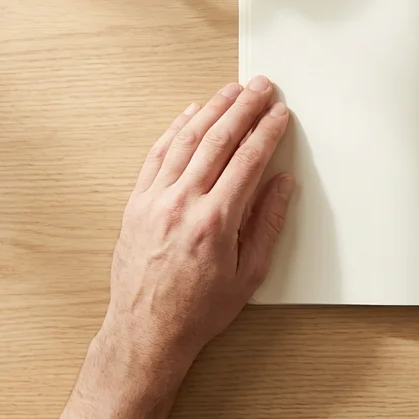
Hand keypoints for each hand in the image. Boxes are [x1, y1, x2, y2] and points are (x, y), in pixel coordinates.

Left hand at [104, 75, 292, 366]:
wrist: (147, 331)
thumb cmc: (198, 310)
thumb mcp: (249, 275)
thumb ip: (267, 224)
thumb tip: (281, 183)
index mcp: (215, 222)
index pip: (248, 160)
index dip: (267, 131)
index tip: (280, 114)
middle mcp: (182, 203)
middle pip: (218, 139)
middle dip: (244, 107)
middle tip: (262, 87)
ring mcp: (155, 200)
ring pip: (186, 140)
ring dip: (212, 109)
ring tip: (232, 90)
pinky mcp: (136, 203)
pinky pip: (158, 154)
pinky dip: (176, 129)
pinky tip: (191, 114)